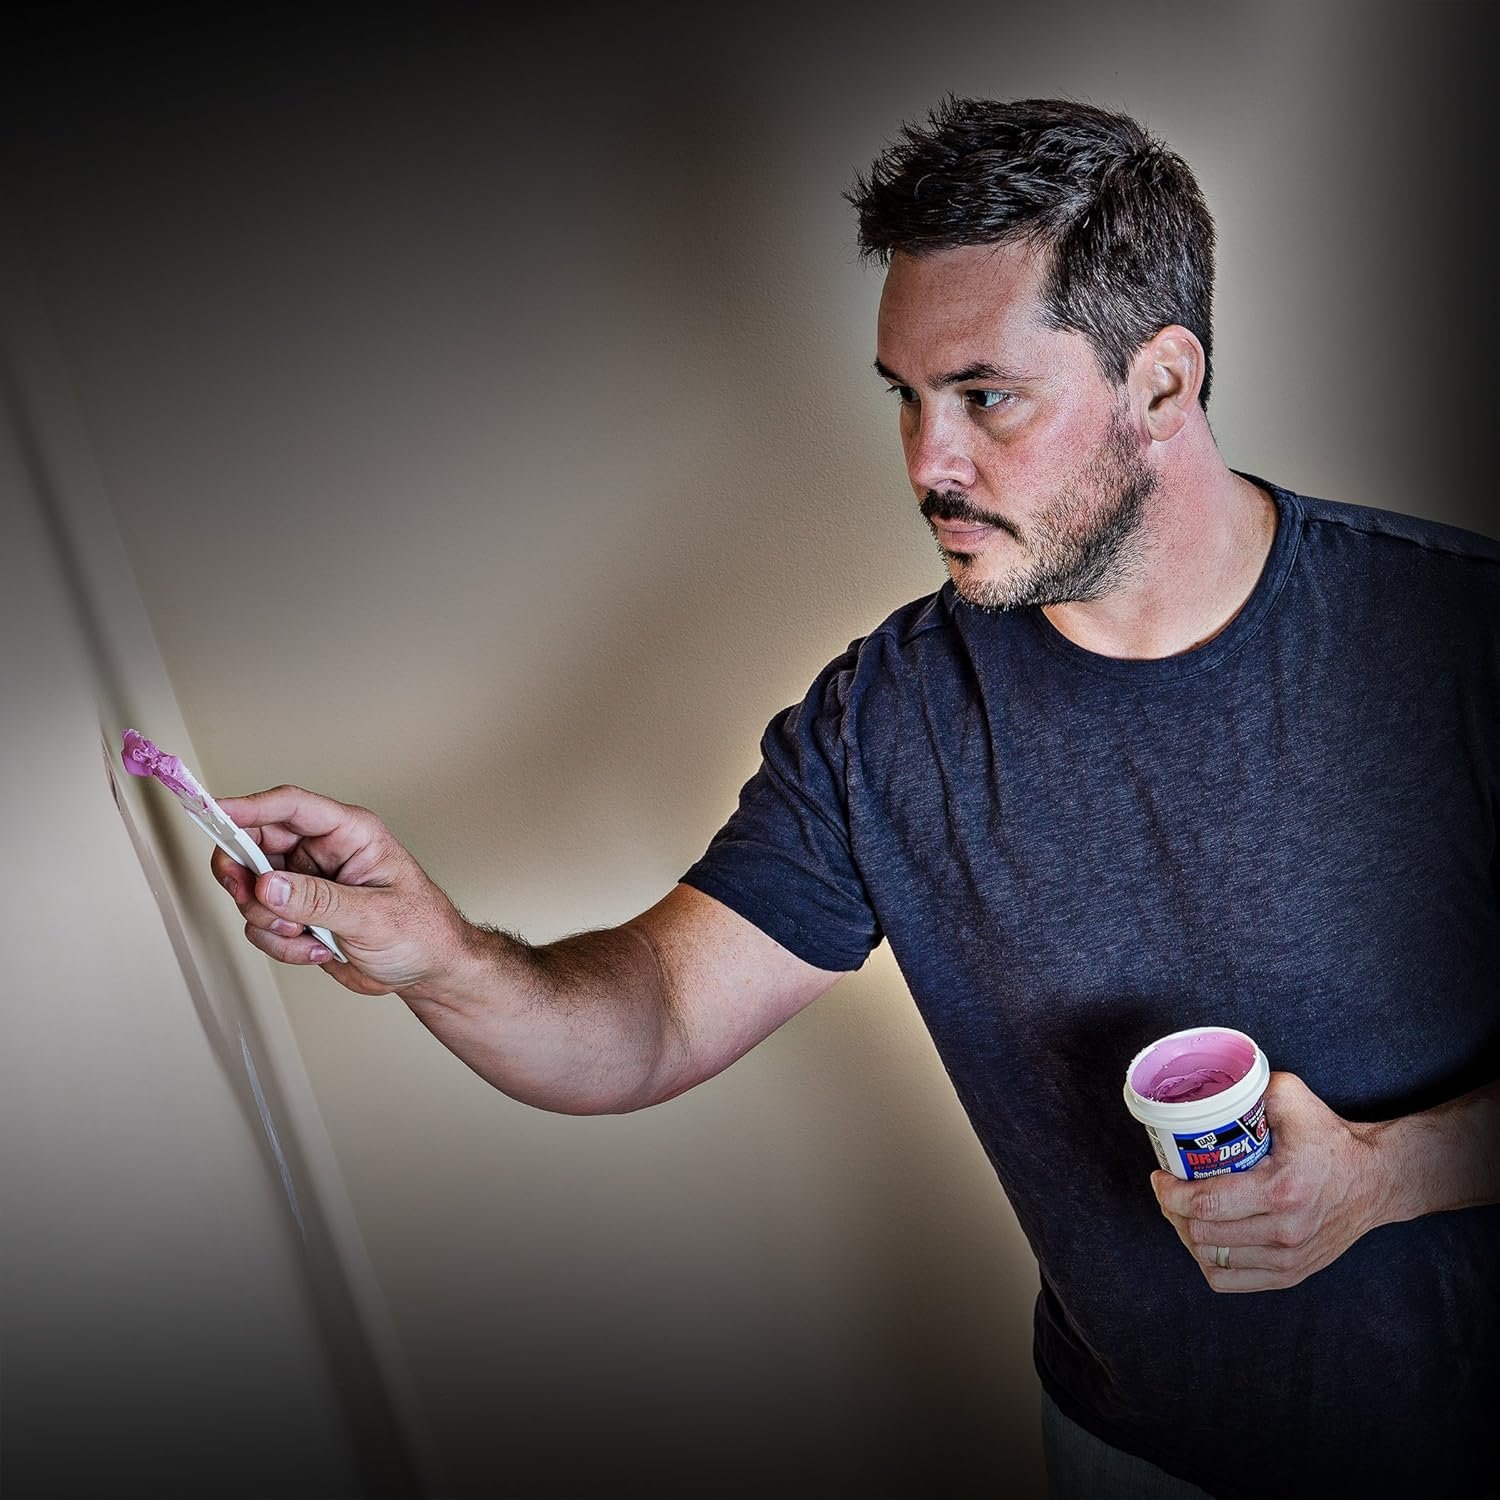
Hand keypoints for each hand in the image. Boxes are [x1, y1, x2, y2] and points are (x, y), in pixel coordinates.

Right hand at [211, 784, 472, 997]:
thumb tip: (267, 885)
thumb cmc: (421, 931)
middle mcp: (322, 852)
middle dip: (246, 877)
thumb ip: (317, 900)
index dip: (249, 806)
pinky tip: (318, 949)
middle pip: (255, 844)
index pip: (291, 806)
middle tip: (250, 898)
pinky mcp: (297, 914)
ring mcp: (306, 883)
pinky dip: (281, 944)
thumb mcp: (372, 915)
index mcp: (349, 833)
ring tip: (309, 935)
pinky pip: (261, 924)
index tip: (214, 813)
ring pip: (251, 890)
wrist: (427, 970)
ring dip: (270, 921)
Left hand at [1151, 1071, 1390, 1291]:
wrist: (1376, 1180)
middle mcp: (1285, 1232)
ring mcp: (1290, 1258)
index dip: (1170, 1193)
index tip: (1160, 1176)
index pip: (1205, 1205)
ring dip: (1188, 1236)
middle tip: (1169, 1190)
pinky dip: (1209, 1262)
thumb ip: (1250, 1090)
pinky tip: (1206, 1238)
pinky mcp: (1293, 1274)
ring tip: (1183, 1212)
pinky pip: (1231, 1282)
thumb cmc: (1331, 1139)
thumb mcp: (1292, 1098)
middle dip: (1173, 1211)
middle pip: (1202, 1235)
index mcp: (1281, 1191)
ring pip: (1213, 1260)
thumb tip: (1209, 1091)